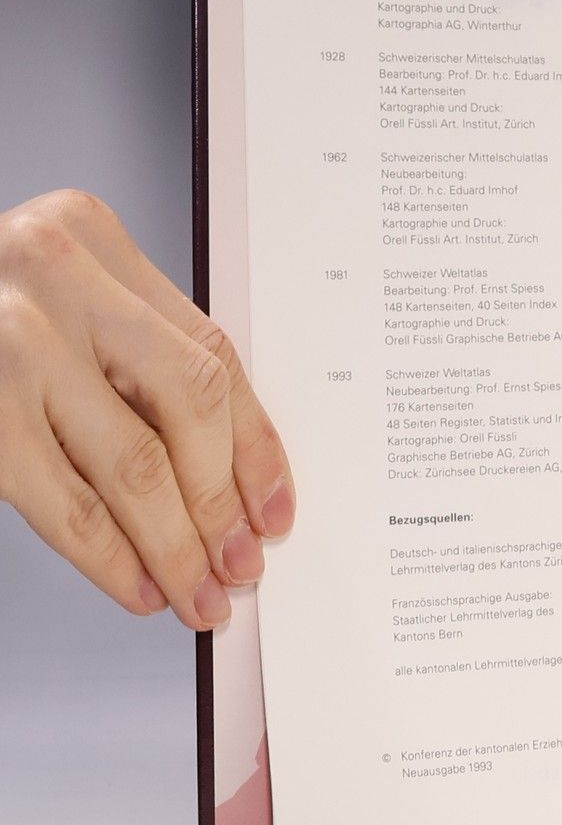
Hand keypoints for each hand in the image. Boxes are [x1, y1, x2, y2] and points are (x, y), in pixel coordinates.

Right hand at [0, 190, 294, 628]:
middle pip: (187, 402)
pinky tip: (135, 581)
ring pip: (131, 461)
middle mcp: (53, 273)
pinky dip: (108, 554)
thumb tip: (221, 474)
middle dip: (221, 500)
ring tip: (197, 590)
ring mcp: (9, 339)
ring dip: (174, 544)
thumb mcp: (53, 300)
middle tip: (239, 563)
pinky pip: (62, 499)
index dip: (253, 442)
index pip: (210, 352)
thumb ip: (128, 354)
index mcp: (88, 234)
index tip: (272, 505)